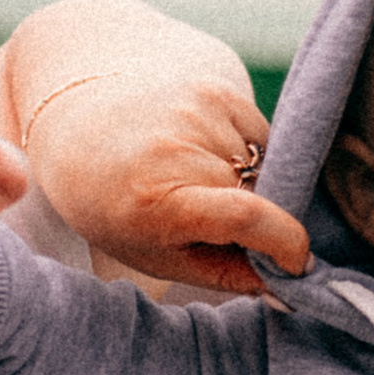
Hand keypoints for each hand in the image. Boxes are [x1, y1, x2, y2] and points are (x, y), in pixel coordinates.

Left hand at [0, 0, 310, 291]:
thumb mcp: (156, 257)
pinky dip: (247, 156)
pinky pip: (260, 136)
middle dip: (264, 219)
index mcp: (158, 200)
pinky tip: (204, 157)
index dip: (284, 243)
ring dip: (255, 185)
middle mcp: (178, 148)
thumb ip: (227, 275)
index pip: (245, 216)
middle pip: (263, 195)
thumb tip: (289, 284)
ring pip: (266, 166)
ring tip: (202, 185)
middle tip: (225, 228)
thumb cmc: (115, 208)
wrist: (76, 127)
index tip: (297, 263)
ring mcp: (197, 111)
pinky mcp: (213, 90)